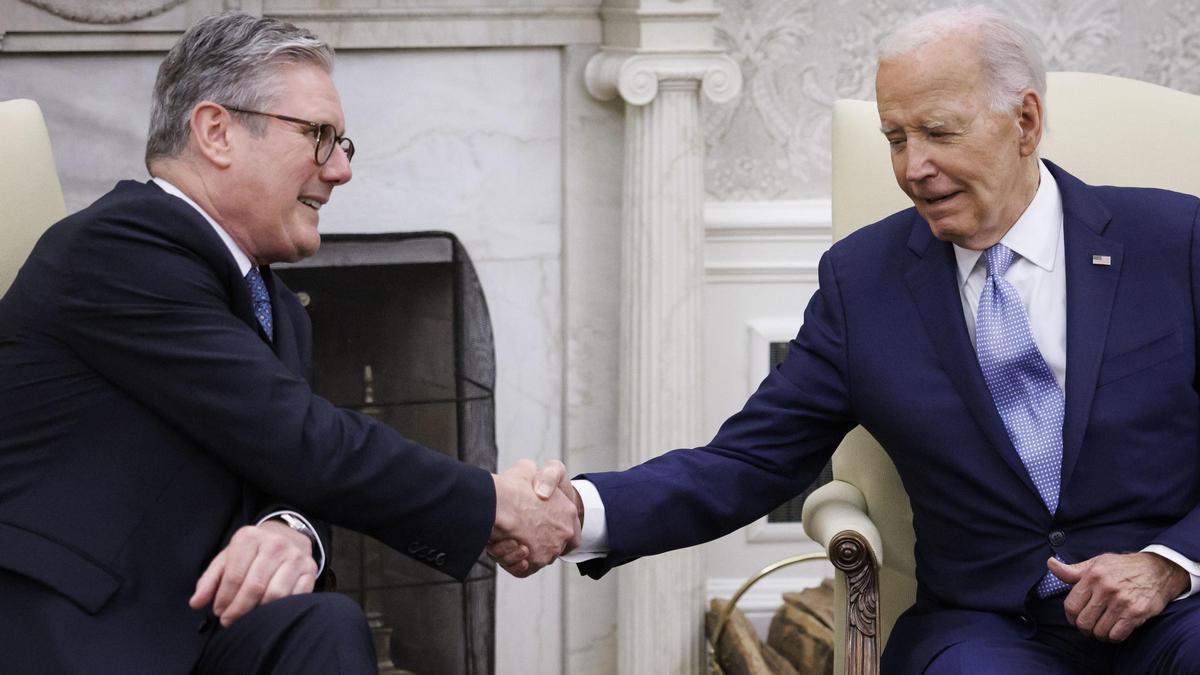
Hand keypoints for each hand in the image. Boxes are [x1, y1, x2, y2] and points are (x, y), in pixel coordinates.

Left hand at [189, 520, 317, 626]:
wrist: (286, 536)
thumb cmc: (251, 553)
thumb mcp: (227, 559)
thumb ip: (209, 581)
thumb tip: (196, 603)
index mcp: (249, 537)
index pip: (234, 576)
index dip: (224, 599)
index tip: (218, 612)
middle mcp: (274, 544)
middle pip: (254, 587)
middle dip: (238, 610)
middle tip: (229, 621)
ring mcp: (295, 556)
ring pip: (275, 594)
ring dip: (258, 612)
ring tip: (248, 618)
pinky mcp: (309, 569)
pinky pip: (295, 596)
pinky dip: (280, 609)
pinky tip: (269, 612)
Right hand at [490, 459, 580, 576]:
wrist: (497, 505)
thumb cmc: (512, 487)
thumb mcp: (528, 469)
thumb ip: (536, 477)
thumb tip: (536, 484)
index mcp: (567, 511)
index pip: (571, 528)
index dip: (556, 527)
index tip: (540, 525)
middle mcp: (563, 532)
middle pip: (553, 545)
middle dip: (535, 541)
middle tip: (517, 533)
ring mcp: (550, 549)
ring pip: (536, 557)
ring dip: (520, 552)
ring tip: (505, 538)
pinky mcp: (535, 563)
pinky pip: (524, 569)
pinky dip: (514, 563)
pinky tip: (505, 549)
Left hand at [1049, 552, 1189, 641]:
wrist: (1158, 570)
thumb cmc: (1123, 567)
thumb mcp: (1096, 563)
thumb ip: (1073, 570)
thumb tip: (1050, 564)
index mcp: (1093, 575)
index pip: (1070, 605)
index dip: (1070, 616)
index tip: (1075, 618)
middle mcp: (1106, 588)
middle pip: (1083, 621)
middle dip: (1084, 628)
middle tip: (1089, 626)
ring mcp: (1122, 601)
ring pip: (1099, 631)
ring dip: (1099, 634)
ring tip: (1102, 628)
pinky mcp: (1136, 613)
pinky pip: (1117, 635)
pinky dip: (1113, 637)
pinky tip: (1114, 630)